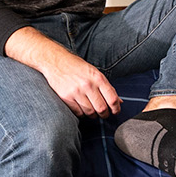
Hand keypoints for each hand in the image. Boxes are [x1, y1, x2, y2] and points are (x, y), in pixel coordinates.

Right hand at [6, 27, 121, 116]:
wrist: (56, 61)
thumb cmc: (77, 67)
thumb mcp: (95, 73)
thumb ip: (107, 87)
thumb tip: (119, 101)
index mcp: (98, 78)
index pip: (112, 99)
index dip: (116, 108)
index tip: (115, 111)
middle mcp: (88, 85)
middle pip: (102, 108)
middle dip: (105, 114)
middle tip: (104, 114)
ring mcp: (76, 92)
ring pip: (90, 112)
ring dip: (93, 115)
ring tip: (93, 111)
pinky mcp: (66, 97)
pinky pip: (78, 113)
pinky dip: (82, 114)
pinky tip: (82, 108)